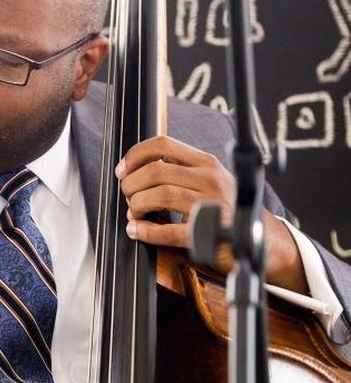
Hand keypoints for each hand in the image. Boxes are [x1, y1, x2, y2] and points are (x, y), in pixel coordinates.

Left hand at [116, 135, 306, 292]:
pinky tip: (136, 230)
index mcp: (206, 162)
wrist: (260, 238)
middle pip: (155, 171)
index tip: (122, 170)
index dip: (135, 155)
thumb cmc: (224, 208)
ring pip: (160, 195)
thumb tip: (137, 167)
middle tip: (127, 195)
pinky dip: (145, 231)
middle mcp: (210, 178)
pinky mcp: (208, 233)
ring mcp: (211, 205)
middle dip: (131, 184)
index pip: (163, 144)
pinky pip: (168, 230)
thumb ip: (178, 170)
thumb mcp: (207, 179)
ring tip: (134, 212)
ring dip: (137, 205)